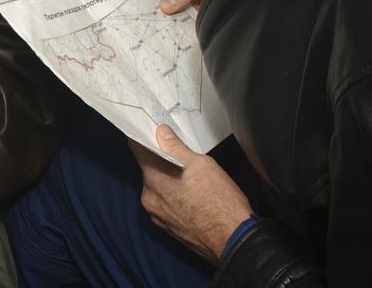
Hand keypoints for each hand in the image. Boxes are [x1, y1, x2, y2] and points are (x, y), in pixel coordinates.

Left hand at [129, 126, 252, 263]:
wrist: (234, 241)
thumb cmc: (218, 201)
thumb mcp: (200, 164)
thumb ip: (175, 147)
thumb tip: (160, 132)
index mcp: (152, 178)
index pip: (137, 149)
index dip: (144, 137)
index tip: (153, 132)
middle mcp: (149, 197)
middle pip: (149, 170)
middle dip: (162, 162)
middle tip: (182, 158)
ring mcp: (157, 216)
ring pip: (158, 189)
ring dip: (169, 182)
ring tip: (192, 181)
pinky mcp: (168, 229)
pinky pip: (166, 206)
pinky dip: (174, 199)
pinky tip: (193, 199)